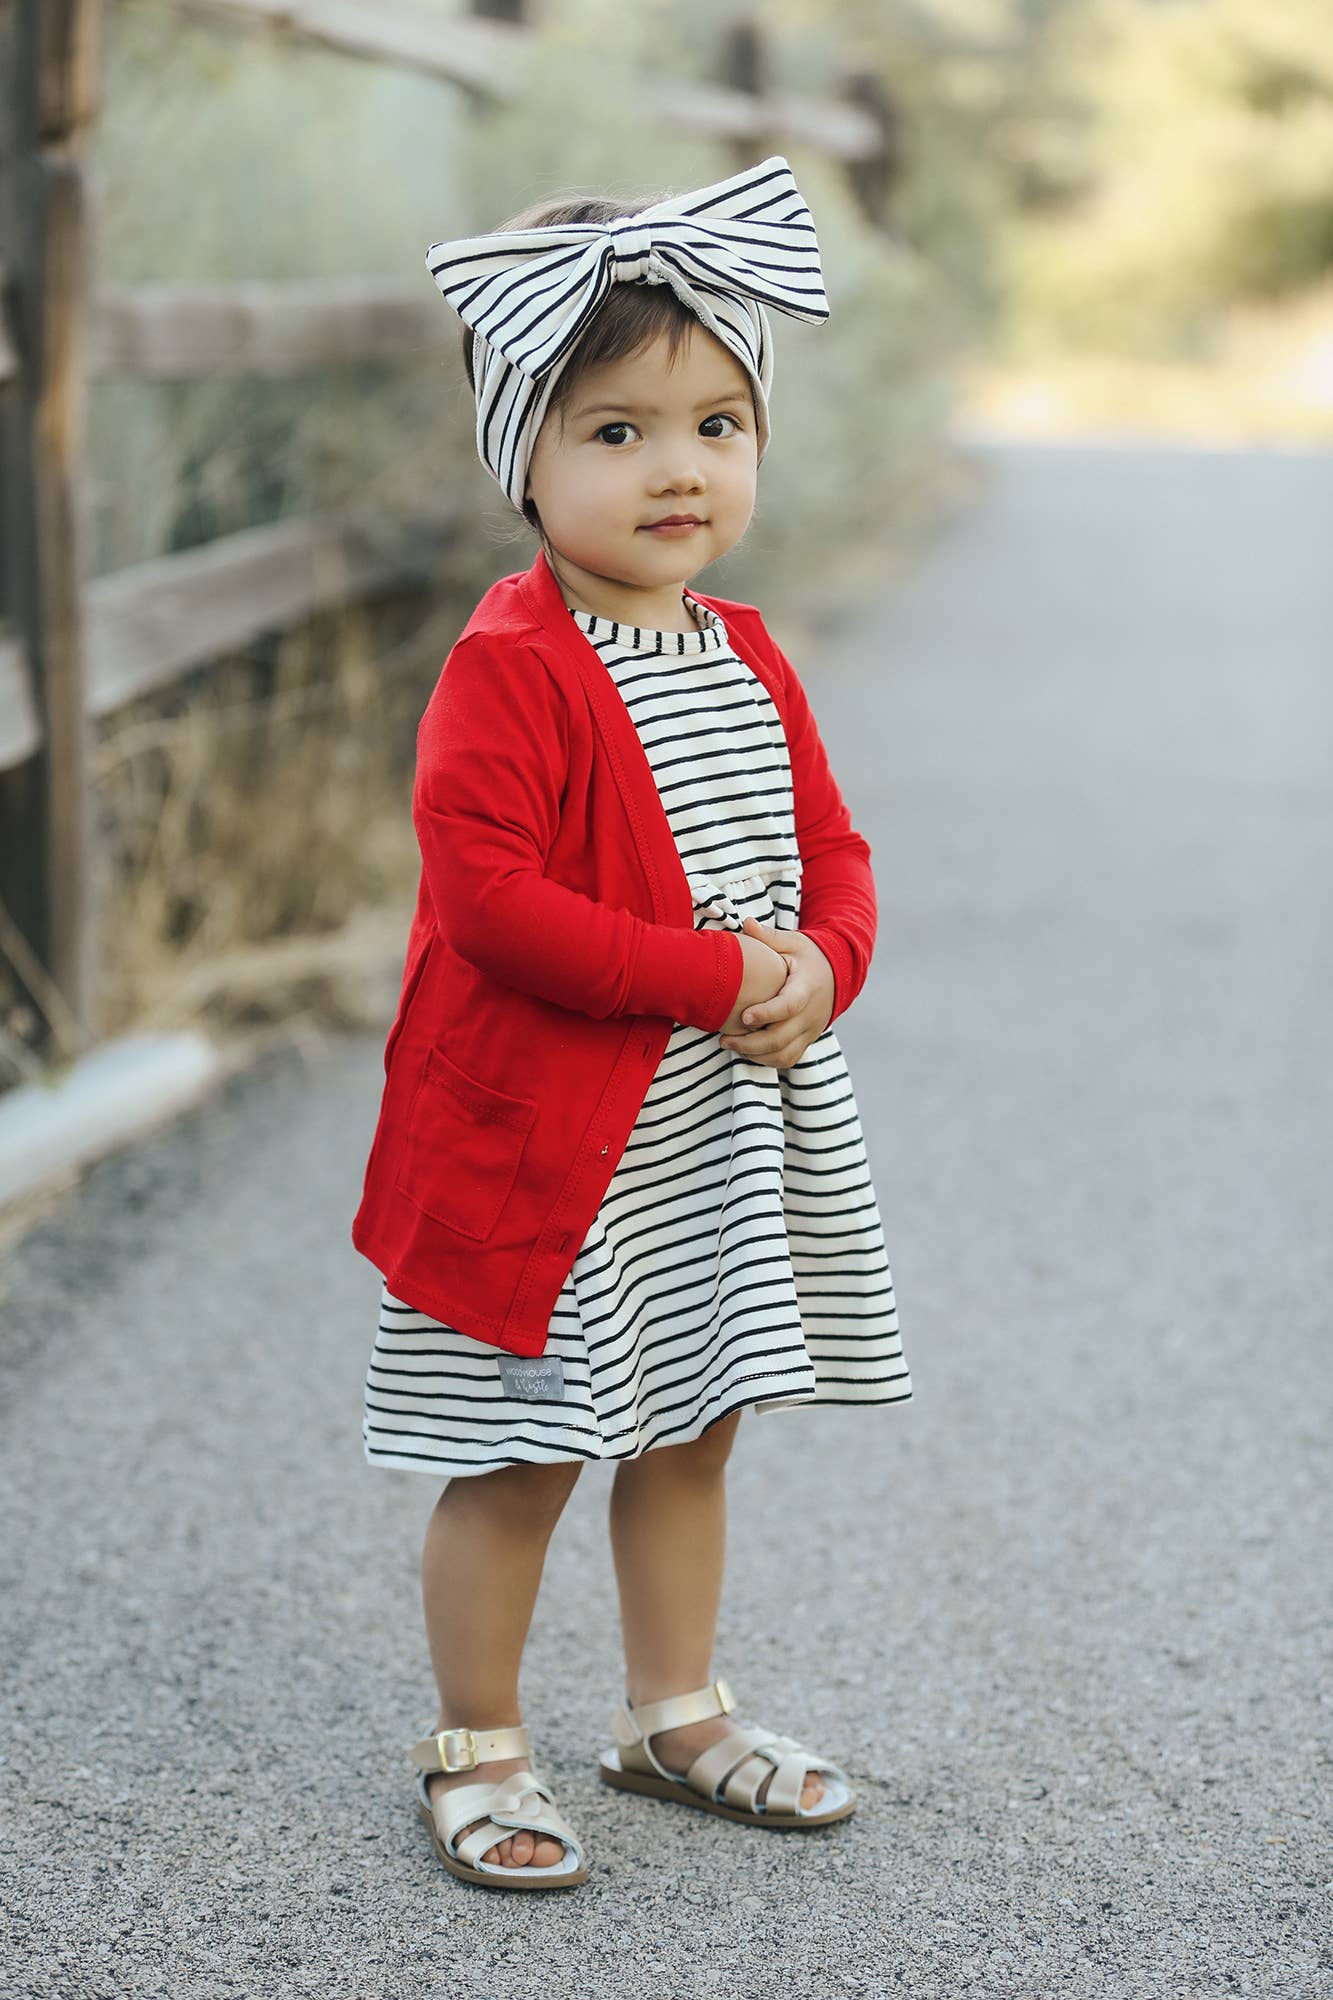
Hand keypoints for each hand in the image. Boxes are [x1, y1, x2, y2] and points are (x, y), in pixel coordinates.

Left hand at [718, 916, 834, 1068]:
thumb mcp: (793, 942)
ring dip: (756, 1056)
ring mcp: (810, 1030)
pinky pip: (788, 1059)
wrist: (838, 974)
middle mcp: (811, 1013)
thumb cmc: (808, 957)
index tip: (744, 1017)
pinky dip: (767, 1061)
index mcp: (806, 987)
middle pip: (782, 1037)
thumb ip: (769, 937)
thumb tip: (746, 924)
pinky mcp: (807, 1040)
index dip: (768, 1013)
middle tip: (724, 1039)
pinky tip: (746, 1052)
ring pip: (785, 1054)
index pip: (789, 1005)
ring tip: (730, 1045)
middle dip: (751, 1043)